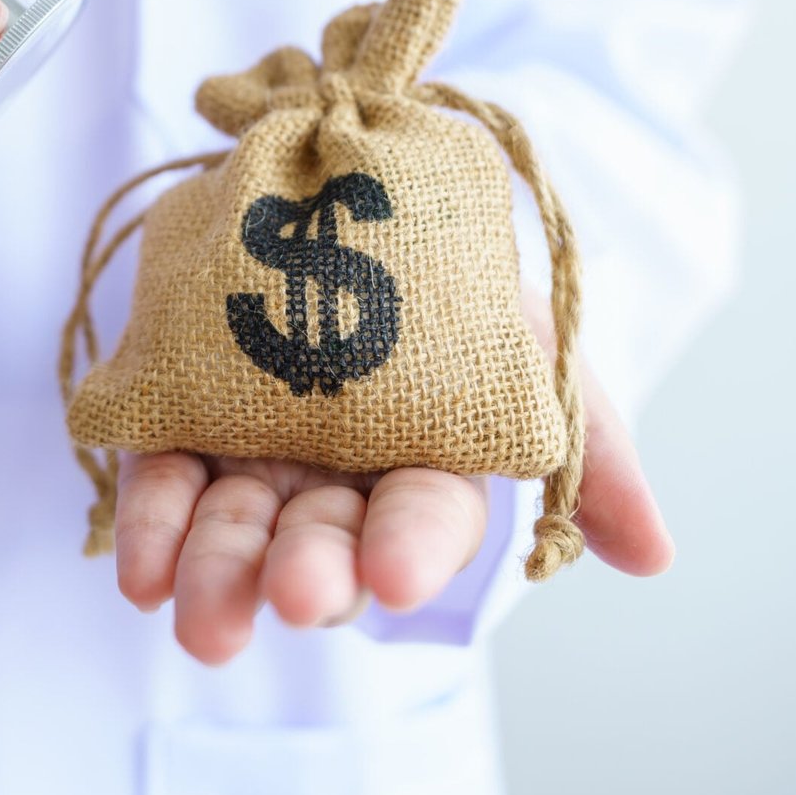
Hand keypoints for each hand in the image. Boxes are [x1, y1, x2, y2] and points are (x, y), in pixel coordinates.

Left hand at [112, 289, 674, 664]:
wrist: (328, 179)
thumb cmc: (440, 267)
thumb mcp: (528, 333)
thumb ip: (588, 441)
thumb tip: (657, 558)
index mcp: (424, 463)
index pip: (425, 520)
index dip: (413, 549)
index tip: (397, 579)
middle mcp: (338, 474)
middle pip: (322, 539)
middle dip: (308, 570)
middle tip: (296, 595)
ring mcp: (254, 453)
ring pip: (235, 526)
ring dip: (216, 572)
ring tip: (194, 615)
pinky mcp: (179, 424)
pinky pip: (162, 482)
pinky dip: (152, 528)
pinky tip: (138, 575)